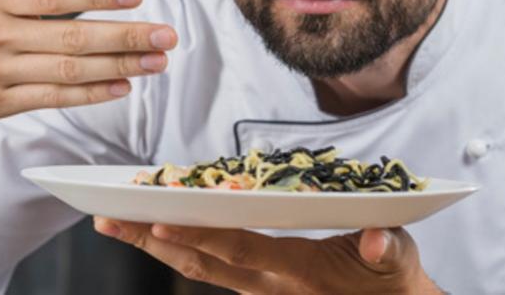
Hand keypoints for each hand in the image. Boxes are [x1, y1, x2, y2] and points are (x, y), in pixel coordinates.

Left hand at [93, 219, 441, 294]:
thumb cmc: (392, 278)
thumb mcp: (398, 262)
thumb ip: (388, 250)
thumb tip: (378, 241)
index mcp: (299, 273)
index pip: (241, 251)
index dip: (201, 236)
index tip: (159, 220)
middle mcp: (269, 285)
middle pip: (202, 262)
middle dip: (152, 239)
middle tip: (106, 218)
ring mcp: (259, 286)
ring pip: (198, 265)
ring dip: (154, 242)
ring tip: (113, 220)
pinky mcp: (258, 281)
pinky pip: (210, 264)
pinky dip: (179, 244)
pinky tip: (154, 225)